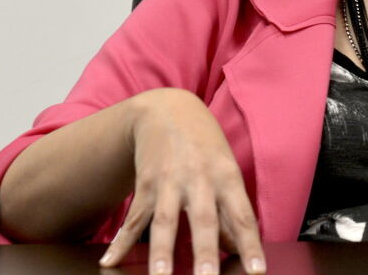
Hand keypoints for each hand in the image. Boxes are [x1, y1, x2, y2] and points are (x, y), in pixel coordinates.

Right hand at [98, 88, 265, 274]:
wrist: (168, 109)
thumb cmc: (204, 144)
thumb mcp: (226, 170)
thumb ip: (229, 210)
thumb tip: (236, 247)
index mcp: (227, 177)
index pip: (243, 217)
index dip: (251, 245)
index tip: (257, 271)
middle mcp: (200, 179)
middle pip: (203, 220)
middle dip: (205, 252)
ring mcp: (170, 181)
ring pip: (165, 221)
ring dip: (161, 252)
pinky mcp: (145, 183)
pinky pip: (134, 218)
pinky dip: (121, 242)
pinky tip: (110, 261)